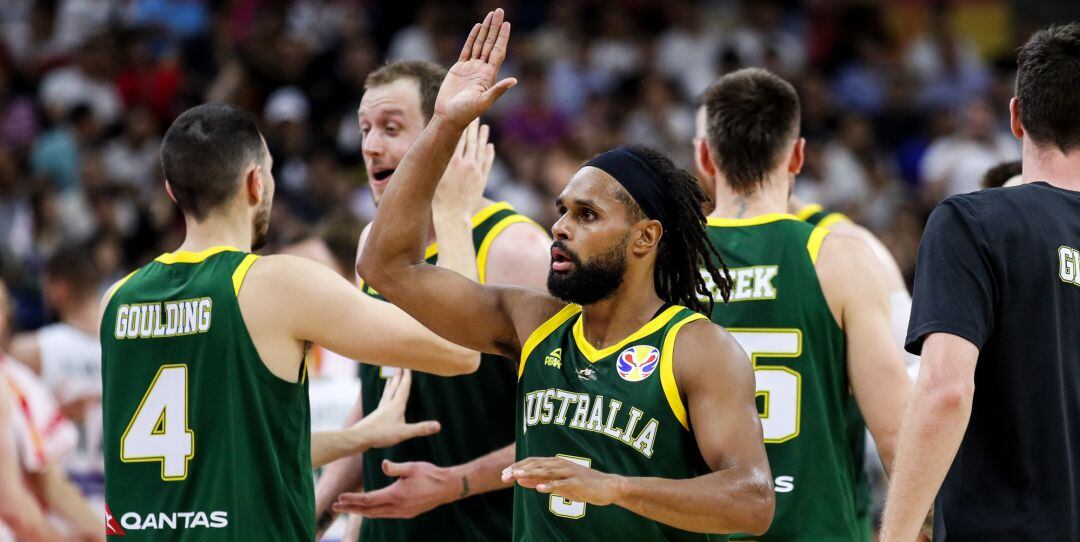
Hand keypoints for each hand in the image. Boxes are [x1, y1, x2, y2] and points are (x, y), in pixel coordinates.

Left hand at [333, 460, 459, 518]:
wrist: (447, 487)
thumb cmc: (430, 474)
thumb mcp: (412, 467)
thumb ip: (396, 467)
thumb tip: (383, 464)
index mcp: (396, 495)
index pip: (369, 499)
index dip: (353, 499)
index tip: (340, 497)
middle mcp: (397, 507)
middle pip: (369, 510)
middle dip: (351, 508)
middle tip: (336, 505)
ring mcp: (402, 512)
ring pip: (377, 514)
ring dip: (361, 511)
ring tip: (348, 508)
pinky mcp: (407, 513)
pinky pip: (385, 515)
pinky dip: (373, 512)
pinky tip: (369, 509)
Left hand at [351, 369, 439, 448]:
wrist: (359, 437)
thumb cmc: (381, 434)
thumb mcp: (404, 433)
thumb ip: (421, 429)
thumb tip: (438, 425)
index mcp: (396, 406)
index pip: (403, 389)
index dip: (407, 378)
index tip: (408, 367)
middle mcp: (388, 404)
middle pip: (394, 387)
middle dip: (398, 377)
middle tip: (399, 366)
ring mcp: (381, 409)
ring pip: (387, 393)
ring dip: (390, 384)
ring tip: (389, 378)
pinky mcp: (375, 415)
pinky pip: (382, 400)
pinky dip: (384, 395)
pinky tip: (383, 399)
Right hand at [433, 119, 493, 215]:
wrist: (453, 216)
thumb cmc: (439, 198)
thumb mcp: (435, 177)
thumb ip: (437, 162)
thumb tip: (433, 148)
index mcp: (452, 162)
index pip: (458, 138)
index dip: (461, 125)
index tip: (463, 114)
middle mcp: (465, 164)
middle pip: (470, 140)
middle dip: (473, 126)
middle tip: (476, 114)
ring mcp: (476, 171)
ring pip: (480, 149)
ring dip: (483, 137)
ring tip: (484, 126)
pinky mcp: (482, 179)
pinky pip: (487, 162)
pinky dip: (489, 153)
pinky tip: (490, 145)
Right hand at [434, 8, 516, 128]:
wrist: (449, 117)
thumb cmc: (466, 113)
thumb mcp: (484, 102)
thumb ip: (498, 90)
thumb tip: (514, 80)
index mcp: (489, 75)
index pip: (498, 51)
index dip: (502, 37)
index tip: (506, 23)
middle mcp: (482, 69)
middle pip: (490, 43)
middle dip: (495, 27)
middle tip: (499, 11)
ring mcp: (471, 68)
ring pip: (480, 44)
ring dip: (485, 30)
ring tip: (490, 15)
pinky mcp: (459, 69)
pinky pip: (467, 49)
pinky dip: (472, 38)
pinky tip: (477, 28)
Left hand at [501, 457, 622, 505]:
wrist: (608, 487)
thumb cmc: (583, 485)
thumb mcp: (559, 483)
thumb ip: (541, 481)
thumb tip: (520, 480)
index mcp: (556, 463)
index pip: (533, 462)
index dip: (518, 466)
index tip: (503, 473)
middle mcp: (561, 465)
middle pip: (536, 465)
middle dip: (519, 469)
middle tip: (504, 475)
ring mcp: (569, 472)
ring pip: (547, 472)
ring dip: (531, 474)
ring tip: (517, 476)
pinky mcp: (577, 482)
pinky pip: (562, 484)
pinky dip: (550, 486)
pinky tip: (540, 489)